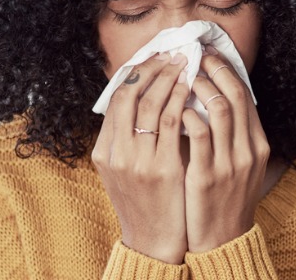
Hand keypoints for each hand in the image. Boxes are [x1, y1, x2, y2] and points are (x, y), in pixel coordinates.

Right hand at [91, 52, 190, 263]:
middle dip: (152, 69)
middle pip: (129, 95)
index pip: (116, 98)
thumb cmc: (144, 202)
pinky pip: (171, 123)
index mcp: (104, 151)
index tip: (154, 58)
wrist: (152, 241)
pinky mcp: (162, 169)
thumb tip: (139, 100)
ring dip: (169, 78)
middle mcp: (116, 154)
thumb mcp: (122, 170)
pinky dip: (180, 100)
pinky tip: (191, 88)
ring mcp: (137, 161)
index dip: (136, 73)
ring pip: (150, 104)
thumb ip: (125, 139)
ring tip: (185, 63)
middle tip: (172, 54)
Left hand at [181, 50, 270, 251]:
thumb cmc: (226, 198)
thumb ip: (234, 135)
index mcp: (257, 144)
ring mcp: (230, 163)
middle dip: (214, 69)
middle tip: (194, 55)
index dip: (227, 70)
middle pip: (236, 95)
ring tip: (183, 77)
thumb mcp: (240, 164)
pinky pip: (199, 136)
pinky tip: (175, 110)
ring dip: (200, 87)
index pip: (245, 95)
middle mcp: (248, 150)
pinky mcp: (207, 177)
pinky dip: (187, 116)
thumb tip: (216, 99)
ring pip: (220, 109)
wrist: (223, 239)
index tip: (209, 55)